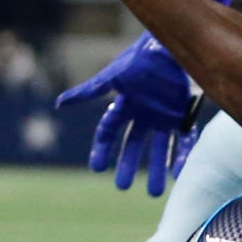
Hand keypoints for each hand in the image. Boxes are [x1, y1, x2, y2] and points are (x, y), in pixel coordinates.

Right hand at [57, 34, 199, 195]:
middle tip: (122, 187)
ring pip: (158, 148)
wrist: (168, 47)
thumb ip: (88, 92)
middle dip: (128, 166)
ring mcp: (164, 116)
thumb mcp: (111, 77)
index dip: (102, 150)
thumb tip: (59, 104)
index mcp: (124, 105)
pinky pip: (183, 140)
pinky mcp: (183, 114)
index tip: (96, 169)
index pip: (109, 132)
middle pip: (133, 146)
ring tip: (154, 193)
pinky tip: (178, 174)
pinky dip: (180, 157)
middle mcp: (143, 114)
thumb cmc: (138, 60)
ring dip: (157, 170)